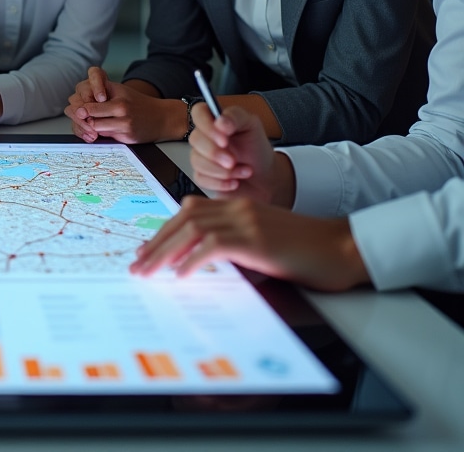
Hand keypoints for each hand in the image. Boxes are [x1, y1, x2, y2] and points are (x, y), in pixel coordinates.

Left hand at [64, 69, 183, 143]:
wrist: (162, 117)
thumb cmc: (137, 103)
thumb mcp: (120, 90)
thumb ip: (100, 93)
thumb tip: (80, 105)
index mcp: (117, 96)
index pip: (89, 104)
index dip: (81, 108)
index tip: (79, 109)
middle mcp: (121, 109)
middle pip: (90, 118)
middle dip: (83, 119)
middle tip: (81, 118)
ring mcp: (125, 124)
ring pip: (96, 129)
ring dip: (92, 128)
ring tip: (93, 123)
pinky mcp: (127, 137)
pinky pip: (106, 137)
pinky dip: (102, 134)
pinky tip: (105, 129)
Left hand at [129, 195, 368, 291]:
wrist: (343, 248)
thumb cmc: (308, 251)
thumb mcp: (263, 244)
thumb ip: (234, 246)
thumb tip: (201, 264)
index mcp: (237, 206)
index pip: (189, 212)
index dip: (165, 230)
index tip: (147, 249)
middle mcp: (237, 208)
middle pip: (183, 219)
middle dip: (156, 242)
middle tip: (137, 263)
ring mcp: (246, 221)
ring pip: (192, 229)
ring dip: (165, 251)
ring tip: (148, 270)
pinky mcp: (257, 239)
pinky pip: (214, 245)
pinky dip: (193, 259)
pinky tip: (181, 274)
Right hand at [188, 104, 293, 205]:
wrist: (264, 177)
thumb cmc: (256, 149)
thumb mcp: (253, 126)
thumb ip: (236, 117)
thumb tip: (220, 120)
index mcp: (214, 120)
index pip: (198, 112)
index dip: (206, 125)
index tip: (223, 139)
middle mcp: (205, 137)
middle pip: (195, 139)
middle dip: (215, 153)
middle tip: (233, 160)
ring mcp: (201, 156)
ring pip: (197, 161)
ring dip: (223, 170)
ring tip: (244, 171)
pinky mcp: (202, 176)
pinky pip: (201, 179)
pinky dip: (221, 183)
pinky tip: (235, 181)